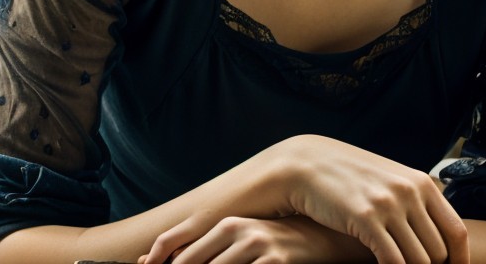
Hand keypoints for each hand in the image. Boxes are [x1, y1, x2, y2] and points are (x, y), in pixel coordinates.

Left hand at [137, 213, 366, 263]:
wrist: (329, 239)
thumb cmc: (284, 247)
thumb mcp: (246, 244)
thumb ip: (211, 252)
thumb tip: (156, 261)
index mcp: (225, 225)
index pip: (179, 249)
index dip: (157, 263)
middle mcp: (236, 231)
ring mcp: (257, 246)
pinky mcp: (276, 262)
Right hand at [273, 134, 468, 263]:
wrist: (307, 164)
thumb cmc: (348, 177)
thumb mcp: (389, 181)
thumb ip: (415, 202)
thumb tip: (438, 236)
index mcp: (421, 183)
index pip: (457, 231)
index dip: (460, 260)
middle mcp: (410, 192)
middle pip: (438, 252)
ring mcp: (388, 204)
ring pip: (418, 260)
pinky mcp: (365, 218)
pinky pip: (393, 261)